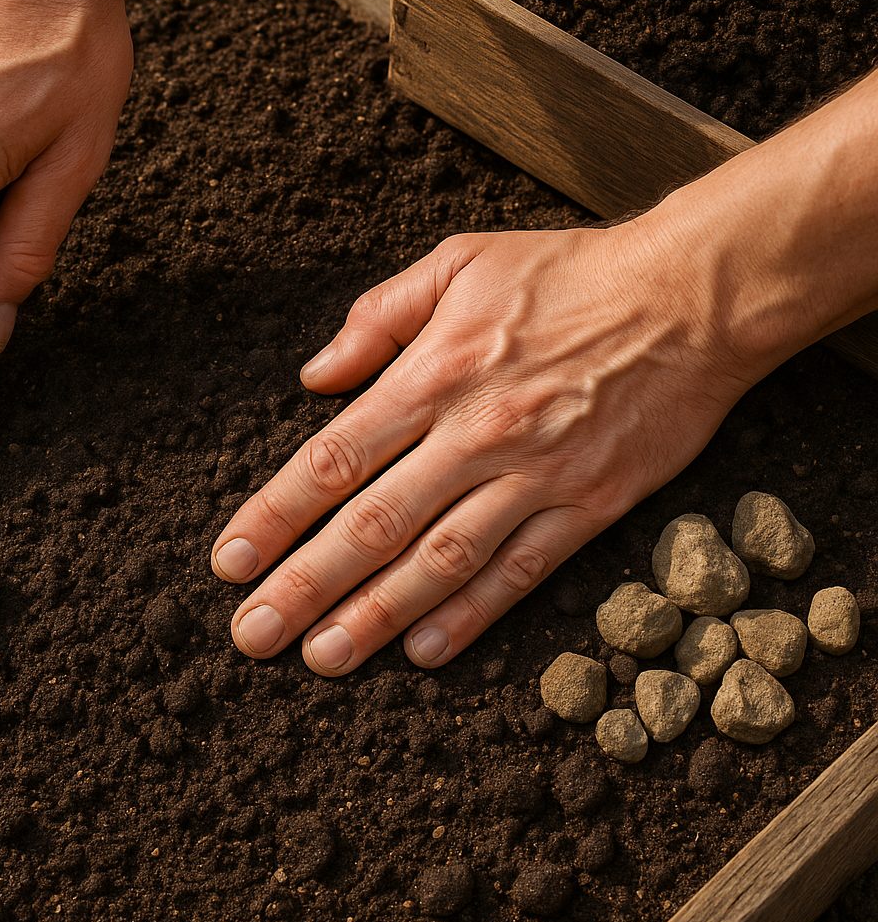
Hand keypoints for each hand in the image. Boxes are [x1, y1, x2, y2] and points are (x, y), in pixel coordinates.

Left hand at [211, 219, 768, 674]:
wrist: (692, 295)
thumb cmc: (566, 274)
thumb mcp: (458, 262)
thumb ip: (376, 316)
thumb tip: (314, 376)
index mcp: (432, 375)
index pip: (333, 458)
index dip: (275, 515)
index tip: (229, 561)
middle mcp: (474, 433)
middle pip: (372, 524)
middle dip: (304, 585)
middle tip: (252, 635)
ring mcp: (534, 475)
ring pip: (439, 562)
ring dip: (374, 617)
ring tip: (320, 659)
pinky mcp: (589, 506)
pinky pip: (519, 572)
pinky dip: (469, 616)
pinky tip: (422, 652)